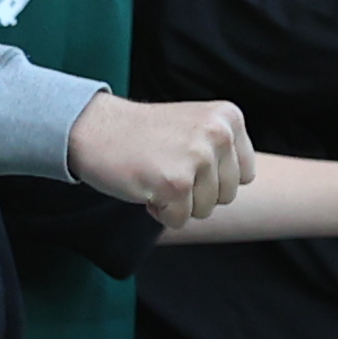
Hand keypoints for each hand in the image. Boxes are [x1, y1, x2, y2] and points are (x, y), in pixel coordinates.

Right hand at [70, 92, 259, 229]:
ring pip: (205, 210)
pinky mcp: (175, 183)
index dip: (213, 180)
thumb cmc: (143, 134)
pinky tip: (144, 186)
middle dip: (196, 193)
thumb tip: (244, 182)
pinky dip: (160, 213)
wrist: (92, 128)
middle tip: (165, 168)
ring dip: (178, 203)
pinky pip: (179, 220)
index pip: (245, 175)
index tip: (185, 163)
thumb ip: (222, 149)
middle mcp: (219, 134)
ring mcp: (198, 158)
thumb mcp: (196, 127)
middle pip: (227, 195)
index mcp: (229, 118)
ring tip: (155, 175)